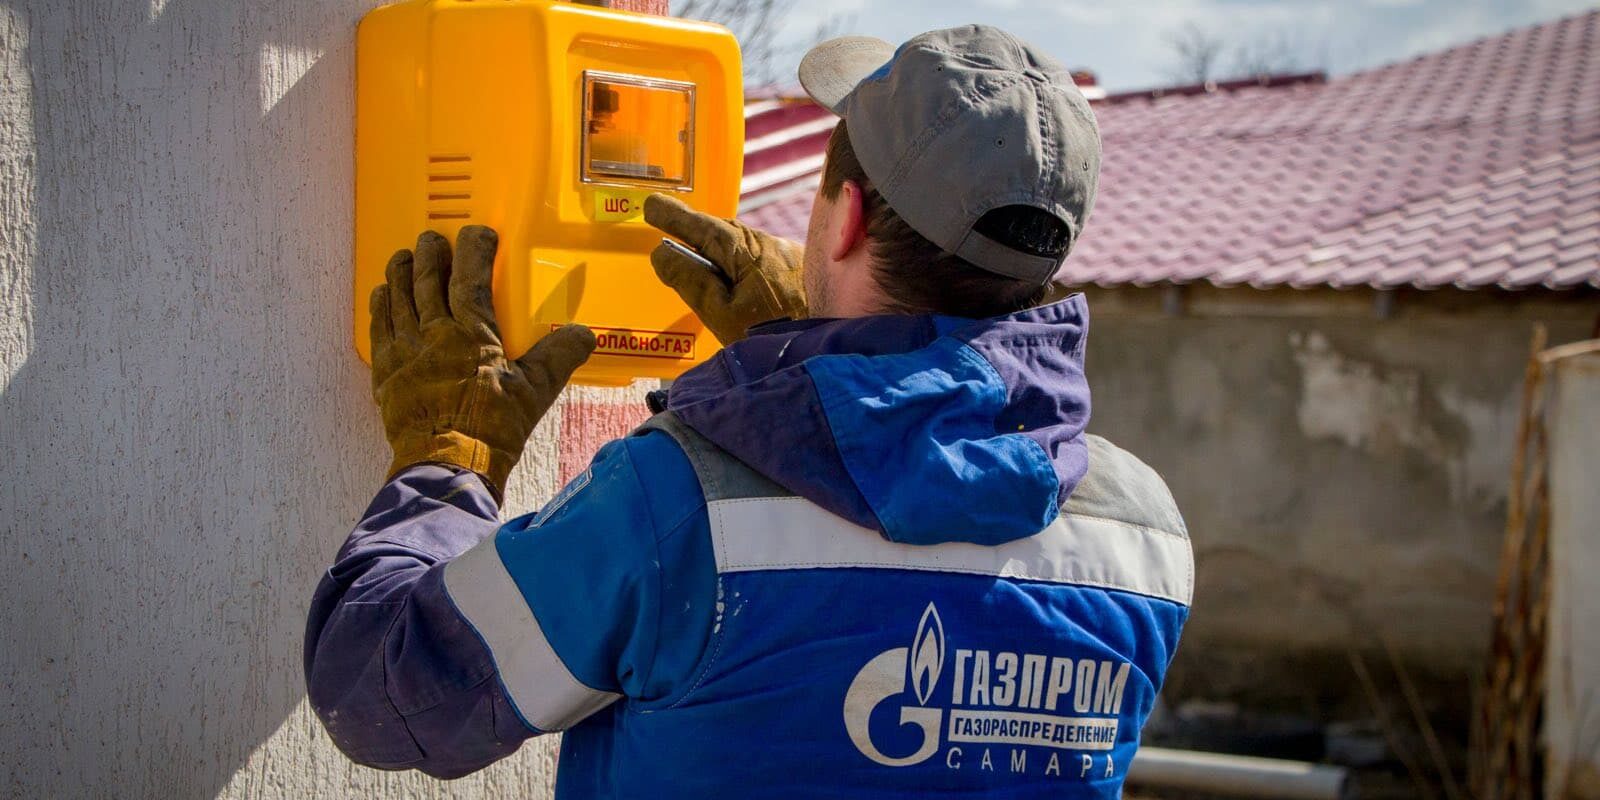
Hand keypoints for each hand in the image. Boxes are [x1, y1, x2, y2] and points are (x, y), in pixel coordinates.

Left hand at [369, 226, 595, 498]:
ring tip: (404, 256)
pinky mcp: (386, 374)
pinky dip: (380, 307)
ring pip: (398, 298)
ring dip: (400, 273)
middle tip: (434, 238)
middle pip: (427, 281)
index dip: (475, 249)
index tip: (480, 234)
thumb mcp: (536, 393)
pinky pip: (378, 328)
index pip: (471, 277)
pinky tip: (382, 295)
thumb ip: (559, 357)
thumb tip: (584, 333)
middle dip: (431, 254)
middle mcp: (433, 335)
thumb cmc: (493, 429)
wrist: (448, 465)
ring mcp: (405, 353)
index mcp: (471, 334)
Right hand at [644, 194, 806, 344]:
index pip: (700, 226)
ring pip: (745, 248)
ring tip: (702, 267)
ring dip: (721, 253)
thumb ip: (692, 282)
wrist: (830, 350)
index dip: (673, 217)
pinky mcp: (802, 272)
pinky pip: (763, 261)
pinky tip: (740, 286)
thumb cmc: (775, 337)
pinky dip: (743, 266)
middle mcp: (771, 244)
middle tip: (668, 231)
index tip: (650, 207)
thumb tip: (662, 254)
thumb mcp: (723, 315)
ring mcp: (790, 256)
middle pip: (723, 233)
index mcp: (746, 251)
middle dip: (695, 232)